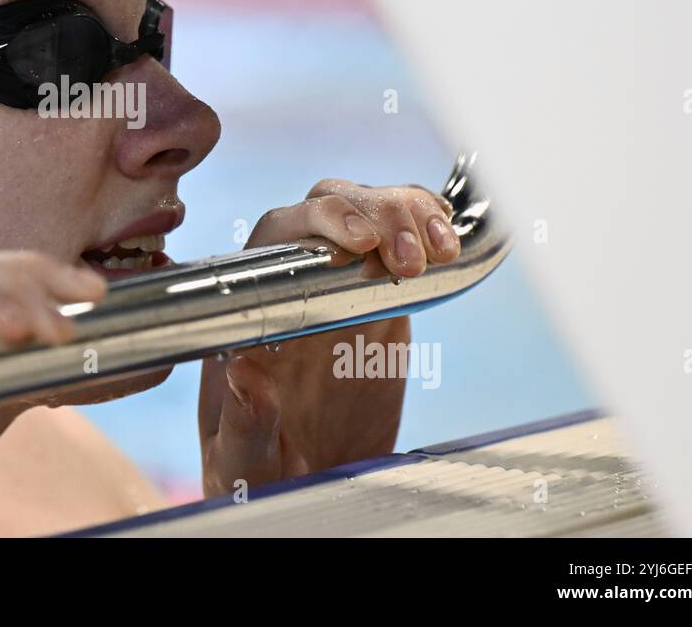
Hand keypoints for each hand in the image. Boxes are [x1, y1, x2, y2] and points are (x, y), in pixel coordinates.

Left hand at [199, 180, 458, 498]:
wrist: (300, 486)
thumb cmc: (255, 470)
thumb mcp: (242, 460)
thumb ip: (243, 423)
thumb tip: (244, 375)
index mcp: (248, 306)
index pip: (277, 233)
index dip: (319, 222)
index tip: (356, 242)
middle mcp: (292, 281)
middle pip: (329, 205)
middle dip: (372, 213)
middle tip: (405, 256)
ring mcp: (340, 283)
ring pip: (373, 211)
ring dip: (407, 215)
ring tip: (435, 251)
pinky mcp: (384, 298)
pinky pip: (407, 241)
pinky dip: (430, 227)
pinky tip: (448, 246)